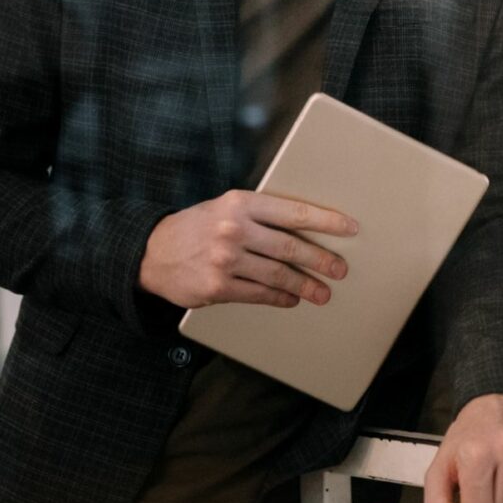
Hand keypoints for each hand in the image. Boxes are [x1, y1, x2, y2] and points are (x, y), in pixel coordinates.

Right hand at [137, 189, 355, 308]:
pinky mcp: (217, 287)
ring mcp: (225, 260)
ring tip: (322, 293)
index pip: (293, 212)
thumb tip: (304, 230)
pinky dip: (280, 298)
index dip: (326, 221)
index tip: (350, 228)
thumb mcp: (225, 207)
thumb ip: (259, 215)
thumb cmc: (197, 227)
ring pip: (278, 274)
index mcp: (241, 203)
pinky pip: (259, 294)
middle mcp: (234, 229)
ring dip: (305, 285)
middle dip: (321, 260)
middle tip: (341, 269)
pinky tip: (292, 299)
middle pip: (290, 247)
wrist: (152, 252)